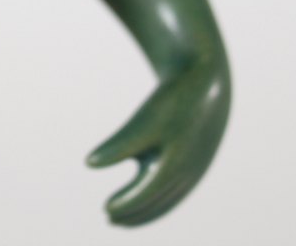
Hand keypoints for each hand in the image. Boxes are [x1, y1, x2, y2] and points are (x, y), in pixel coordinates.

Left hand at [87, 61, 230, 226]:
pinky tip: (142, 192)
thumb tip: (89, 164)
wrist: (206, 77)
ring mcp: (195, 168)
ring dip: (146, 209)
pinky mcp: (195, 160)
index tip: (106, 210)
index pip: (148, 193)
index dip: (127, 204)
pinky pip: (175, 188)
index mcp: (178, 163)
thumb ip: (120, 144)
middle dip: (135, 213)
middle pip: (158, 202)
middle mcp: (189, 171)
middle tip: (109, 218)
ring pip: (168, 198)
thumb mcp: (146, 119)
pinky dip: (158, 197)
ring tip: (121, 215)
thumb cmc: (173, 97)